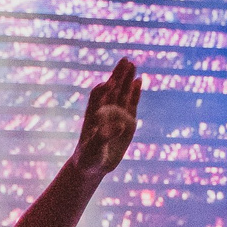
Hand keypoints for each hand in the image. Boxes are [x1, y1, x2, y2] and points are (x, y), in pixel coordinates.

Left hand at [72, 58, 141, 179]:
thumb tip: (119, 125)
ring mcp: (116, 115)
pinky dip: (134, 93)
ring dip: (126, 79)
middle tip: (125, 60)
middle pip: (111, 89)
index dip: (103, 90)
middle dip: (117, 75)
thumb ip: (103, 137)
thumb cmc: (88, 158)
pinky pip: (131, 104)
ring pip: (122, 93)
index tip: (108, 83)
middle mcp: (104, 111)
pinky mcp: (126, 122)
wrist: (92, 165)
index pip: (97, 97)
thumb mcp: (93, 149)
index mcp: (93, 115)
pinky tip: (138, 81)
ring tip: (132, 64)